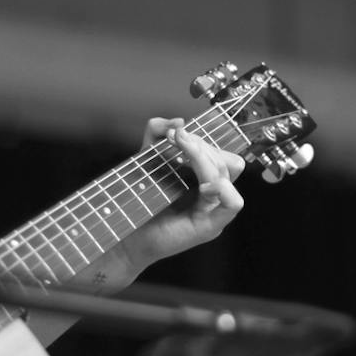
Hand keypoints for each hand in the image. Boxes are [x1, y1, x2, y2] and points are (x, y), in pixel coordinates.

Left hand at [117, 119, 246, 271]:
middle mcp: (213, 197)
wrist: (123, 235)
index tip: (177, 132)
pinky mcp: (210, 227)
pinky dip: (218, 186)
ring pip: (228, 176)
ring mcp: (214, 213)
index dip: (203, 140)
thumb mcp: (146, 159)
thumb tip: (178, 121)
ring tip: (183, 149)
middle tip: (177, 139)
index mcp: (204, 181)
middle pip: (228, 161)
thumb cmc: (137, 202)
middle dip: (202, 145)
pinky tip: (199, 181)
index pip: (221, 155)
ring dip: (206, 158)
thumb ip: (157, 134)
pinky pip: (232, 203)